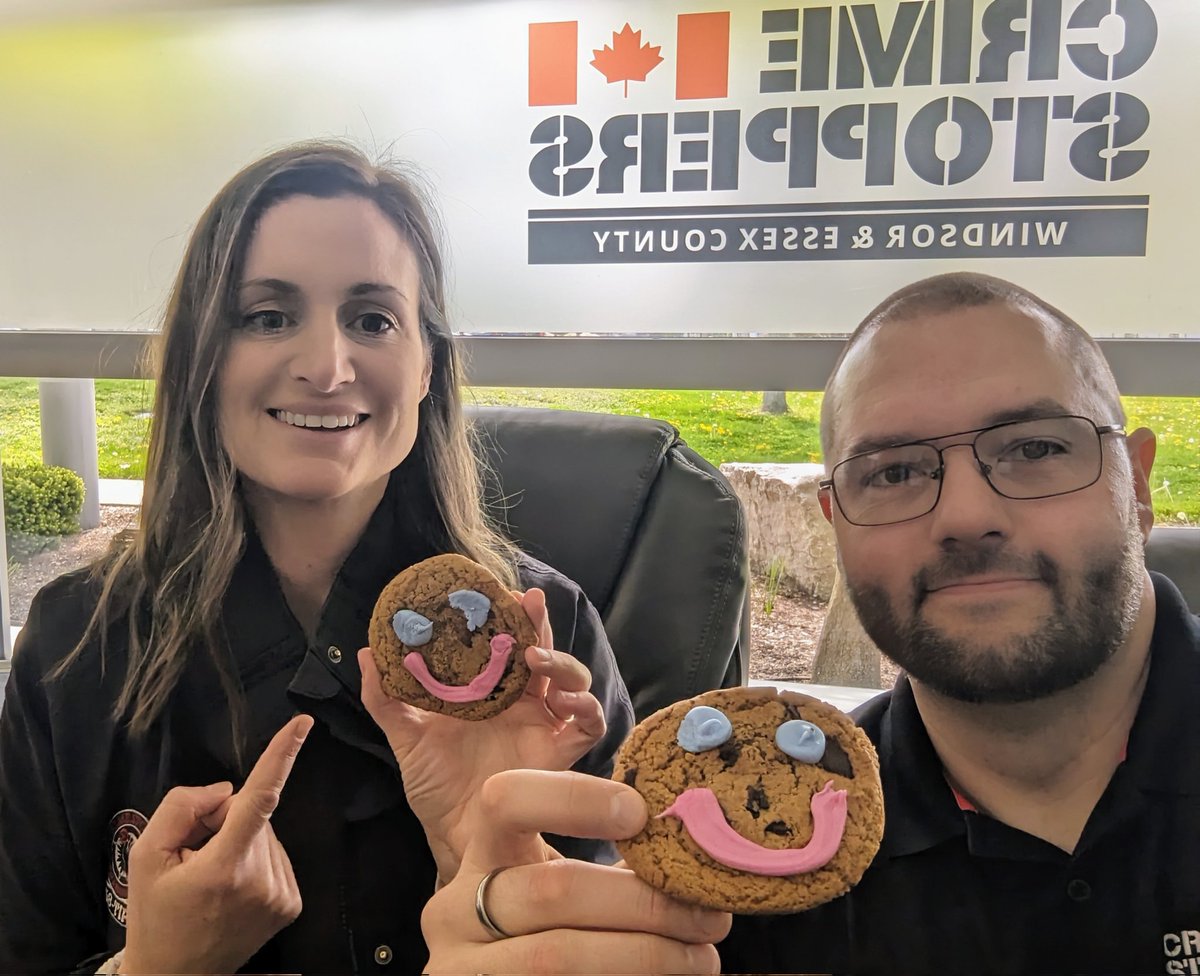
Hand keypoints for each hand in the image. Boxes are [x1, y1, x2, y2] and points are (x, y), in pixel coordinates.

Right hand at [120, 714, 312, 974]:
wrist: (175, 974)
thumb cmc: (156, 913)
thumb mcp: (147, 855)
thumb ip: (182, 808)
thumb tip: (227, 791)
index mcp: (225, 866)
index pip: (259, 799)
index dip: (282, 756)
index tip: (303, 724)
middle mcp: (262, 880)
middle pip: (253, 815)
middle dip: (226, 822)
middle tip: (196, 856)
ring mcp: (281, 894)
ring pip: (266, 836)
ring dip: (241, 843)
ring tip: (212, 878)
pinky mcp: (291, 904)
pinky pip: (275, 857)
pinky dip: (255, 861)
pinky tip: (232, 887)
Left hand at [360, 588, 605, 880]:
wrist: (452, 834)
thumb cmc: (435, 783)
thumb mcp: (405, 736)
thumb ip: (387, 698)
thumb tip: (366, 654)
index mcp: (491, 690)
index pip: (507, 642)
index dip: (509, 615)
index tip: (500, 591)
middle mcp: (523, 701)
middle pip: (543, 650)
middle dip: (540, 622)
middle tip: (529, 601)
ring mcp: (544, 725)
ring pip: (572, 680)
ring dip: (562, 662)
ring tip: (538, 658)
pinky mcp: (559, 754)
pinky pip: (588, 726)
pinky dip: (585, 708)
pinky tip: (563, 702)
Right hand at [422, 769, 729, 973]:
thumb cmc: (542, 937)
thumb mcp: (549, 892)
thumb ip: (601, 870)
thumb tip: (690, 848)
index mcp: (477, 856)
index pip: (505, 800)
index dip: (574, 799)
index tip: (641, 813)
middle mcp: (452, 912)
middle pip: (552, 889)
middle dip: (644, 903)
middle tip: (710, 916)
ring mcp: (459, 972)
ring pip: (558, 957)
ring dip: (646, 957)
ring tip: (702, 958)